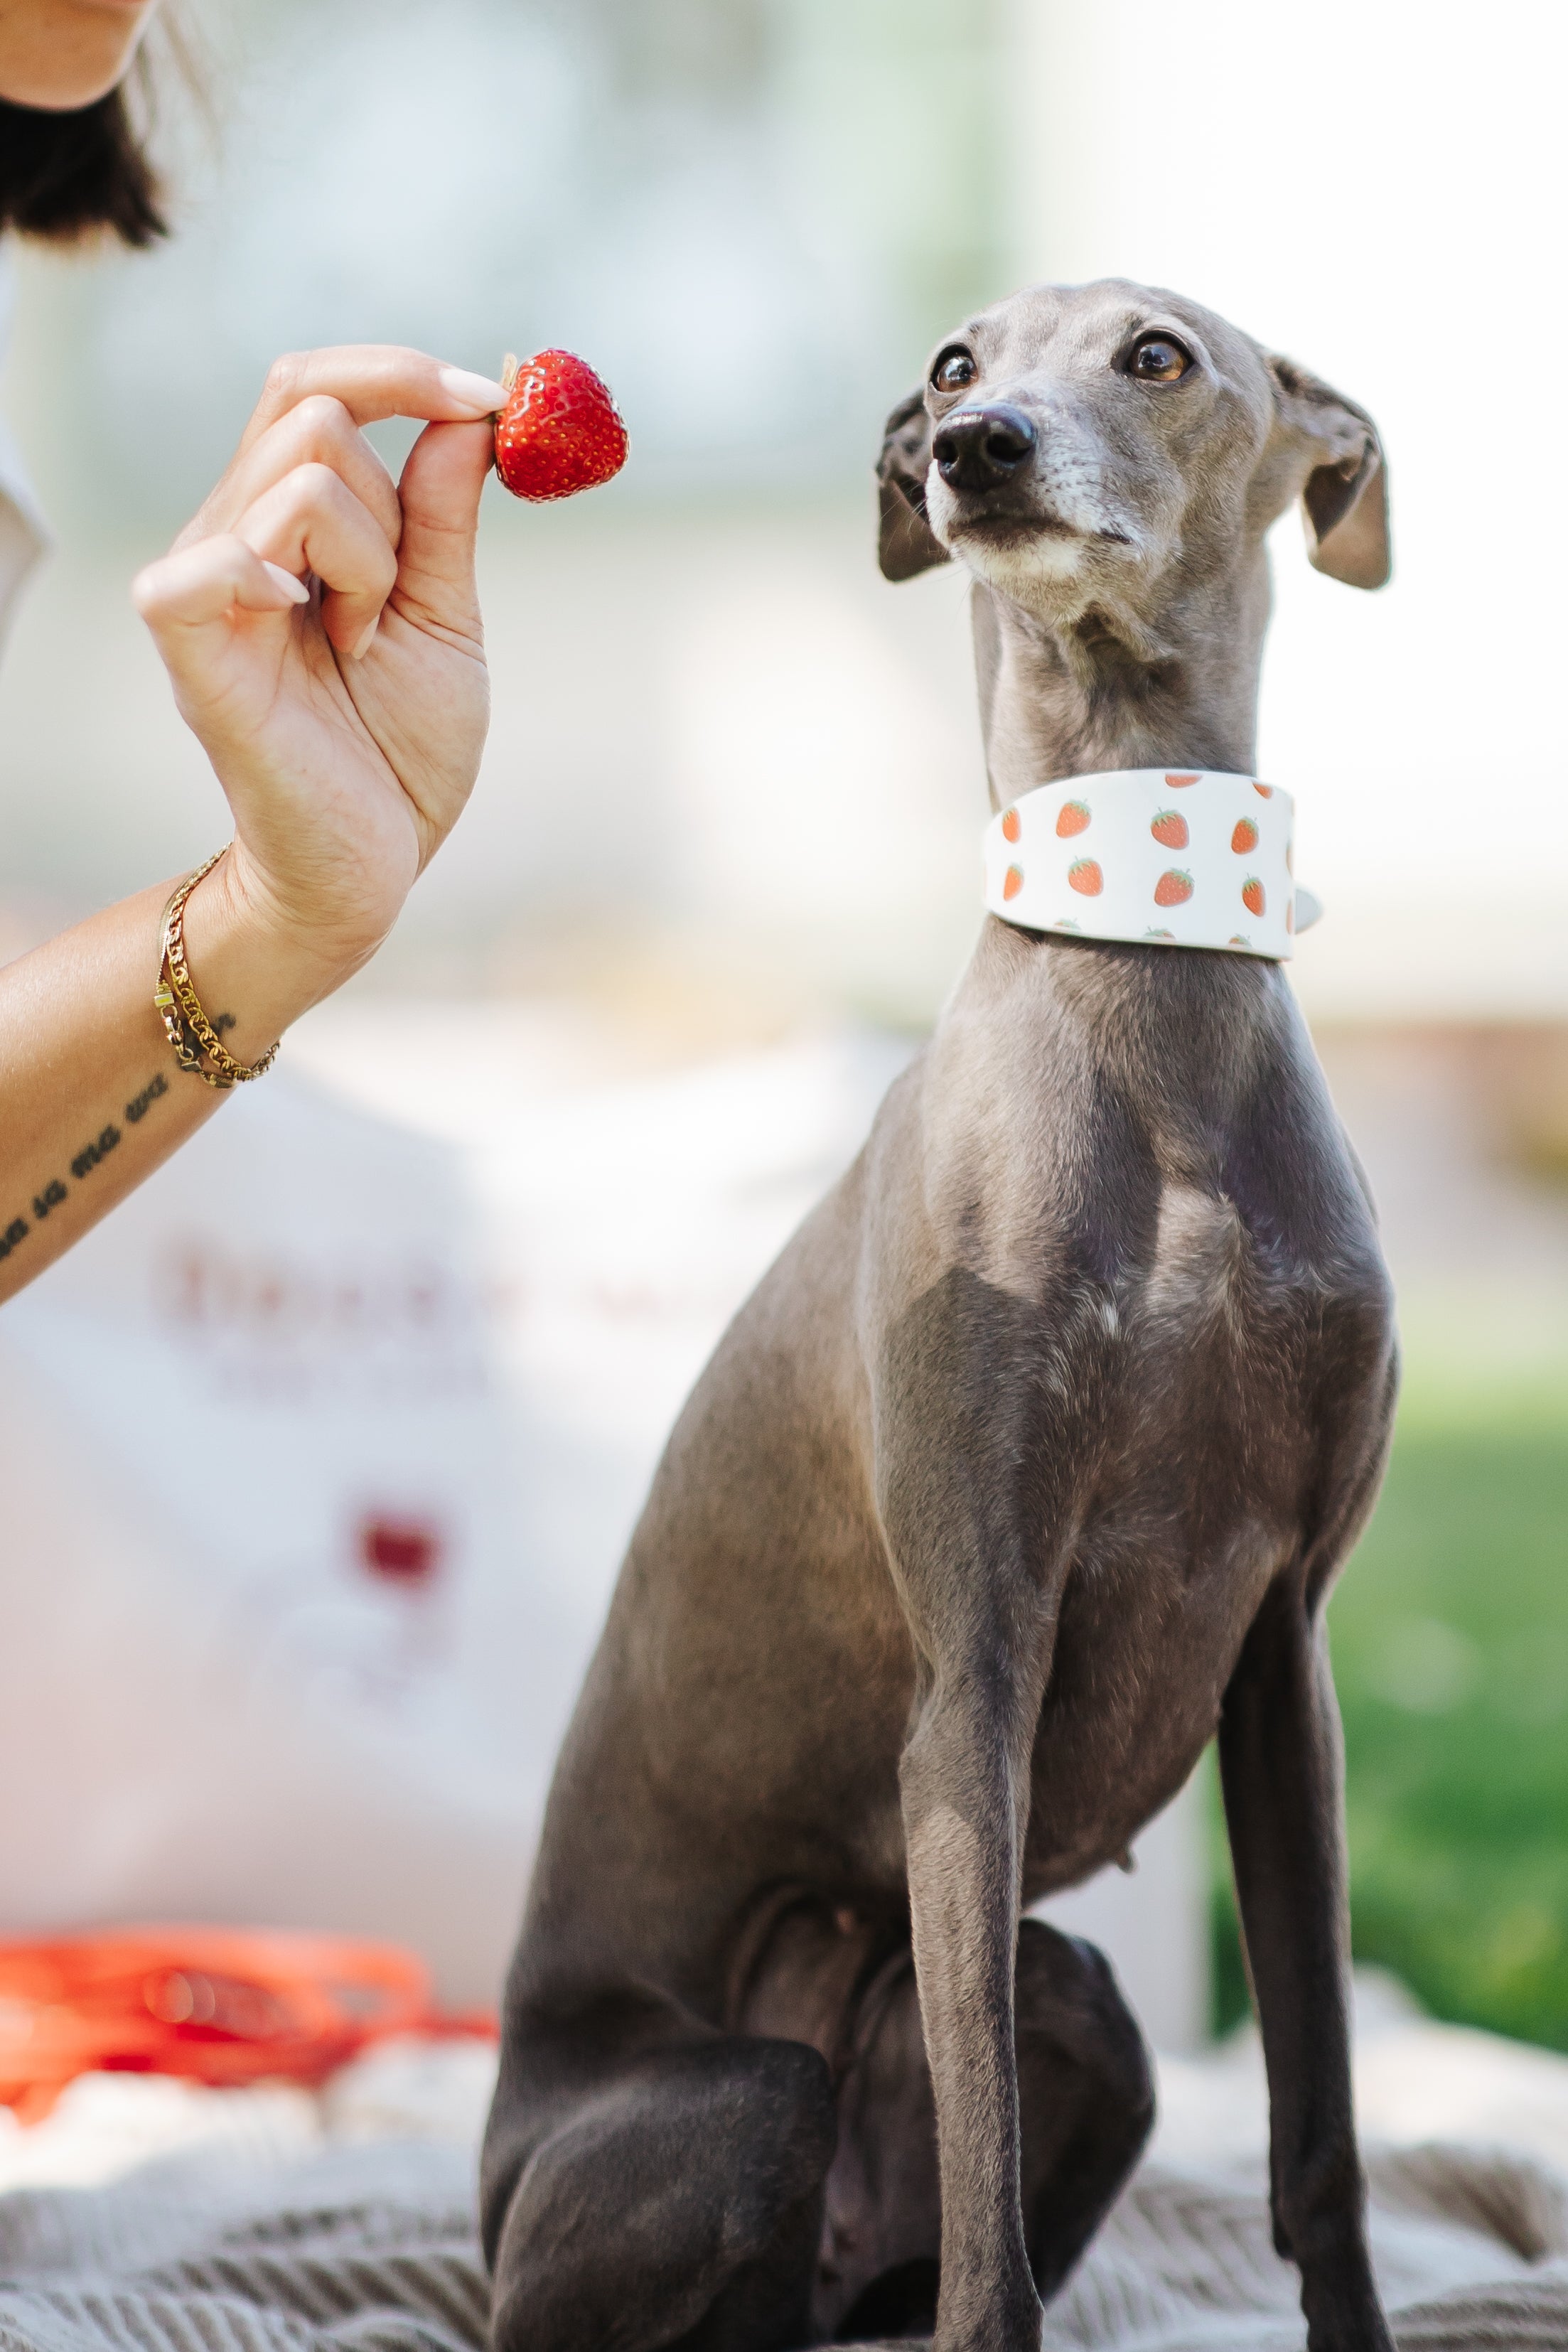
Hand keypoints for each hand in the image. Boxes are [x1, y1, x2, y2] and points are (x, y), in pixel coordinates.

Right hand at [132, 346, 505, 989]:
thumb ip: (444, 516)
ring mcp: (206, 583)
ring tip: (360, 649)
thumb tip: (472, 410)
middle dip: (393, 503)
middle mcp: (234, 531)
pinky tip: (310, 633)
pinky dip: (282, 578)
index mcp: (289, 519)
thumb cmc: (399, 756)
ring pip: (304, 476)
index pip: (313, 384)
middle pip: (314, 411)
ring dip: (370, 564)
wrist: (368, 871)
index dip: (402, 373)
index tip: (493, 401)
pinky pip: (218, 555)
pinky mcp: (189, 644)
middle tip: (392, 607)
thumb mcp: (444, 618)